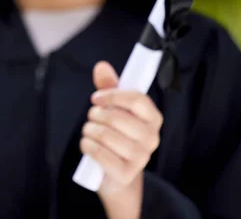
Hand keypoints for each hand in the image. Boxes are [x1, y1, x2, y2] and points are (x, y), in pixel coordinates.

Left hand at [80, 61, 163, 217]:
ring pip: (106, 135)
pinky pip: (101, 154)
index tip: (96, 98)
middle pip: (117, 117)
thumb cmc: (117, 135)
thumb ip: (109, 87)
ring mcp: (141, 157)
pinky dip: (88, 146)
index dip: (112, 95)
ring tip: (89, 132)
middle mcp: (152, 138)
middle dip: (96, 115)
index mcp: (153, 118)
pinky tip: (87, 145)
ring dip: (89, 131)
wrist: (117, 174)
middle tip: (92, 117)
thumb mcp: (115, 109)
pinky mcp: (126, 173)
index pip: (137, 99)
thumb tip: (101, 66)